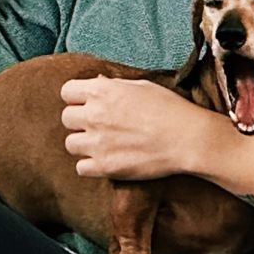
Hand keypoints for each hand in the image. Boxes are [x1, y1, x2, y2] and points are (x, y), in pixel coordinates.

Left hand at [59, 76, 224, 182]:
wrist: (186, 138)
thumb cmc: (168, 108)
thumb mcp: (140, 86)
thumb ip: (112, 86)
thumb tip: (97, 84)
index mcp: (101, 91)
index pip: (67, 92)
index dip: (77, 98)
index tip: (87, 104)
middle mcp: (94, 115)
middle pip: (66, 118)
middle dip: (79, 121)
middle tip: (97, 126)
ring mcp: (97, 142)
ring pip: (70, 144)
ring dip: (83, 144)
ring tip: (101, 144)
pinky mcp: (104, 167)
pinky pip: (80, 168)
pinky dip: (90, 166)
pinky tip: (106, 160)